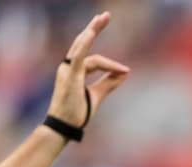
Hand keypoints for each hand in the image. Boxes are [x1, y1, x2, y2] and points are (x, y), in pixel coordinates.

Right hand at [48, 12, 129, 127]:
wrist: (65, 126)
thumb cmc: (77, 113)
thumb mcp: (97, 96)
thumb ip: (109, 83)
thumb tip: (124, 73)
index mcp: (75, 71)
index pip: (94, 60)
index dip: (111, 65)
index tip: (126, 71)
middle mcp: (69, 67)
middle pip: (82, 42)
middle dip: (94, 28)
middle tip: (105, 15)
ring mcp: (68, 70)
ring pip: (83, 46)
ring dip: (93, 30)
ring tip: (103, 18)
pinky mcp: (70, 75)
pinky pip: (78, 56)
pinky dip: (85, 44)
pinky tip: (91, 32)